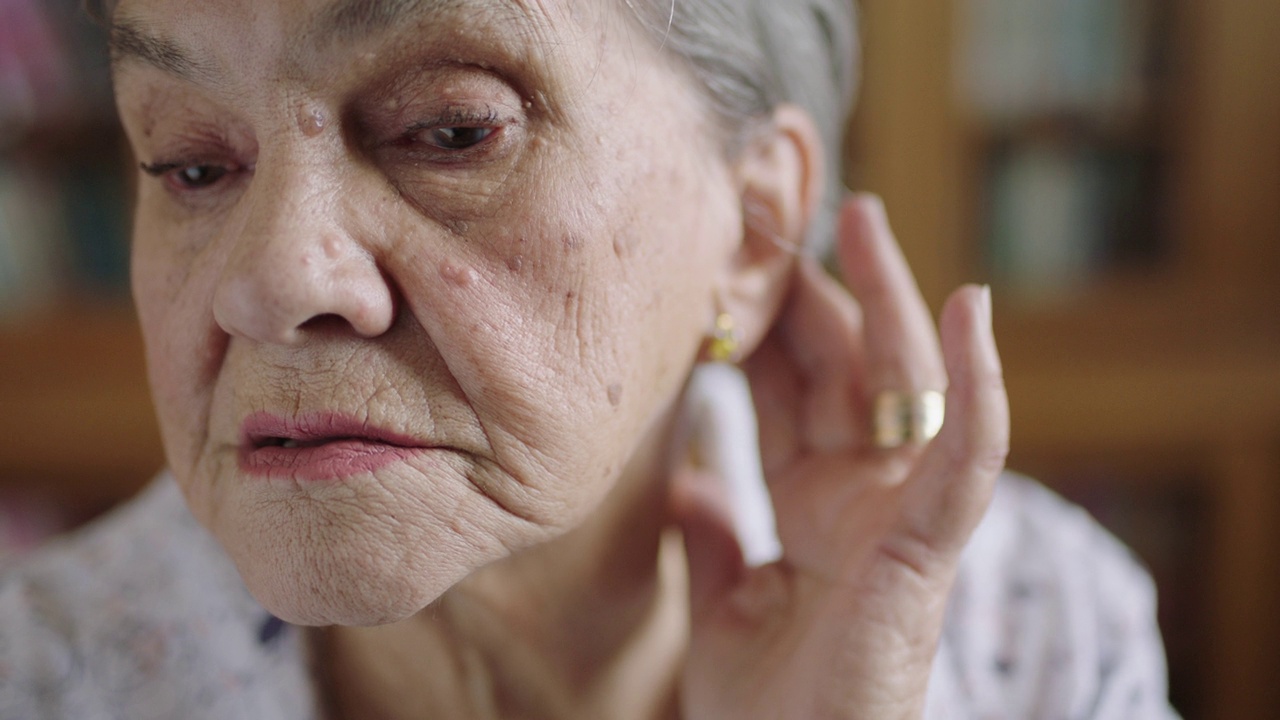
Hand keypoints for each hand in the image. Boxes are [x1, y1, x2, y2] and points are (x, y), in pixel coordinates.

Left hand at [672, 194, 1008, 718]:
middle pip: (840, 370)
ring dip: (889, 300)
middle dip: (816, 290)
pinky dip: (974, 385)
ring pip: (900, 388)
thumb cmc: (767, 710)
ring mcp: (898, 516)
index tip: (725, 267)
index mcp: (811, 506)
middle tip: (783, 214)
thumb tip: (691, 482)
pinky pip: (963, 455)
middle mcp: (859, 498)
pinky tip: (968, 309)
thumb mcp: (721, 606)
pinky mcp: (927, 546)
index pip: (787, 393)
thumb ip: (713, 537)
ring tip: (861, 220)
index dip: (759, 329)